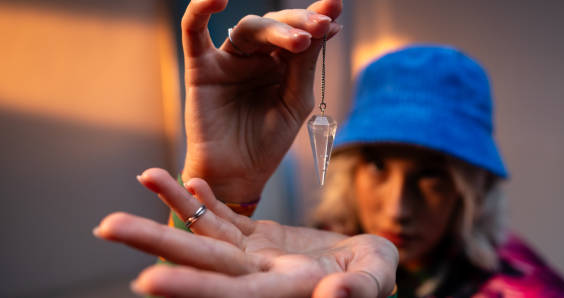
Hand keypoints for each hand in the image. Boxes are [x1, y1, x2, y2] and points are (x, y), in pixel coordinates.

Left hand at [95, 169, 397, 297]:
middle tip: (106, 227)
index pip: (229, 293)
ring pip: (206, 231)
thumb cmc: (374, 276)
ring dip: (171, 208)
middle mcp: (256, 275)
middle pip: (201, 260)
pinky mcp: (257, 237)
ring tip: (143, 176)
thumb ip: (359, 289)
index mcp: (282, 290)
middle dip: (155, 245)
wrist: (363, 265)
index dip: (191, 288)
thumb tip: (335, 297)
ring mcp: (253, 255)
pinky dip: (204, 198)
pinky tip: (187, 177)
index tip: (148, 281)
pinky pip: (225, 215)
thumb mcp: (376, 279)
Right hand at [180, 0, 342, 201]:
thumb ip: (304, 66)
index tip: (335, 15)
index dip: (315, 21)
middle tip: (321, 26)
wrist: (237, 174)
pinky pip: (194, 32)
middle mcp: (254, 57)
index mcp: (280, 65)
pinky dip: (200, 10)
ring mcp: (228, 60)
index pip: (298, 33)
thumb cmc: (267, 143)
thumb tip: (325, 26)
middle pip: (275, 26)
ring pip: (248, 29)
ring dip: (275, 29)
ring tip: (301, 40)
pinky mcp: (201, 68)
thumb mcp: (294, 102)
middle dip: (300, 23)